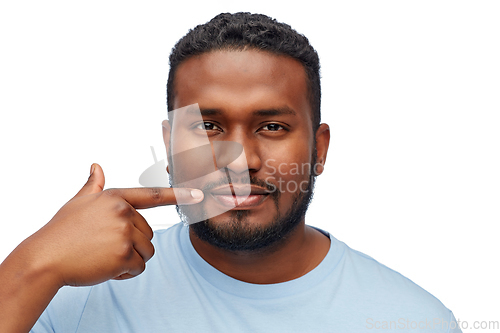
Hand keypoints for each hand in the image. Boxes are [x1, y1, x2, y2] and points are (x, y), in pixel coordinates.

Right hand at [24, 163, 202, 286]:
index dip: (179, 195)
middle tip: (104, 247)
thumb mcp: (78, 203)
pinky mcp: (123, 255)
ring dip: (131, 259)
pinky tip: (105, 267)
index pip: (154, 195)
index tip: (199, 195)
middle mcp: (124, 213)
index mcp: (116, 198)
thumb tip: (96, 166)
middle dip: (132, 244)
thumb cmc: (62, 230)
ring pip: (147, 251)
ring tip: (105, 256)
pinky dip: (125, 272)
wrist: (45, 258)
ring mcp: (124, 233)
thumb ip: (94, 186)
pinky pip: (138, 267)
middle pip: (149, 234)